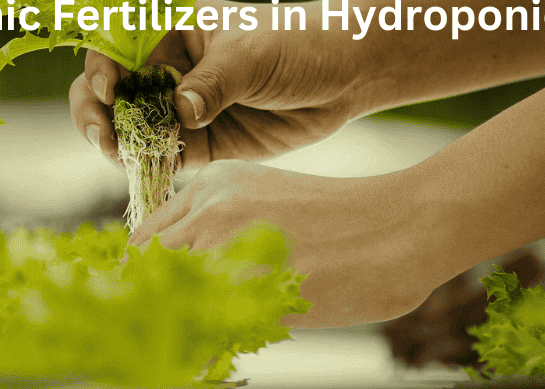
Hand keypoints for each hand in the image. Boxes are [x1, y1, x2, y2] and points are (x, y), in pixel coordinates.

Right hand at [69, 0, 369, 169]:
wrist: (344, 74)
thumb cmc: (296, 43)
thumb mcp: (251, 54)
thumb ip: (213, 82)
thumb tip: (180, 111)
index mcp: (170, 27)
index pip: (116, 43)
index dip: (100, 68)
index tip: (110, 91)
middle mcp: (167, 66)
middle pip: (111, 89)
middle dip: (96, 112)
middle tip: (104, 137)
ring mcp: (180, 105)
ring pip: (130, 127)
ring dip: (119, 144)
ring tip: (123, 157)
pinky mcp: (200, 141)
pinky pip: (162, 156)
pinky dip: (150, 166)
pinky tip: (151, 173)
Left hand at [127, 160, 439, 327]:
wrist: (399, 227)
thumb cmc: (341, 221)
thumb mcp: (269, 201)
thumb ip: (222, 228)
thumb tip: (182, 277)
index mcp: (213, 185)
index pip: (146, 239)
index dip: (144, 279)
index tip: (148, 305)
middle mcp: (212, 210)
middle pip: (147, 270)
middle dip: (147, 305)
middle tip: (159, 334)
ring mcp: (230, 249)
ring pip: (169, 301)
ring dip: (173, 329)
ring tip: (187, 347)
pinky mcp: (255, 289)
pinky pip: (206, 333)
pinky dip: (203, 352)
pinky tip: (212, 359)